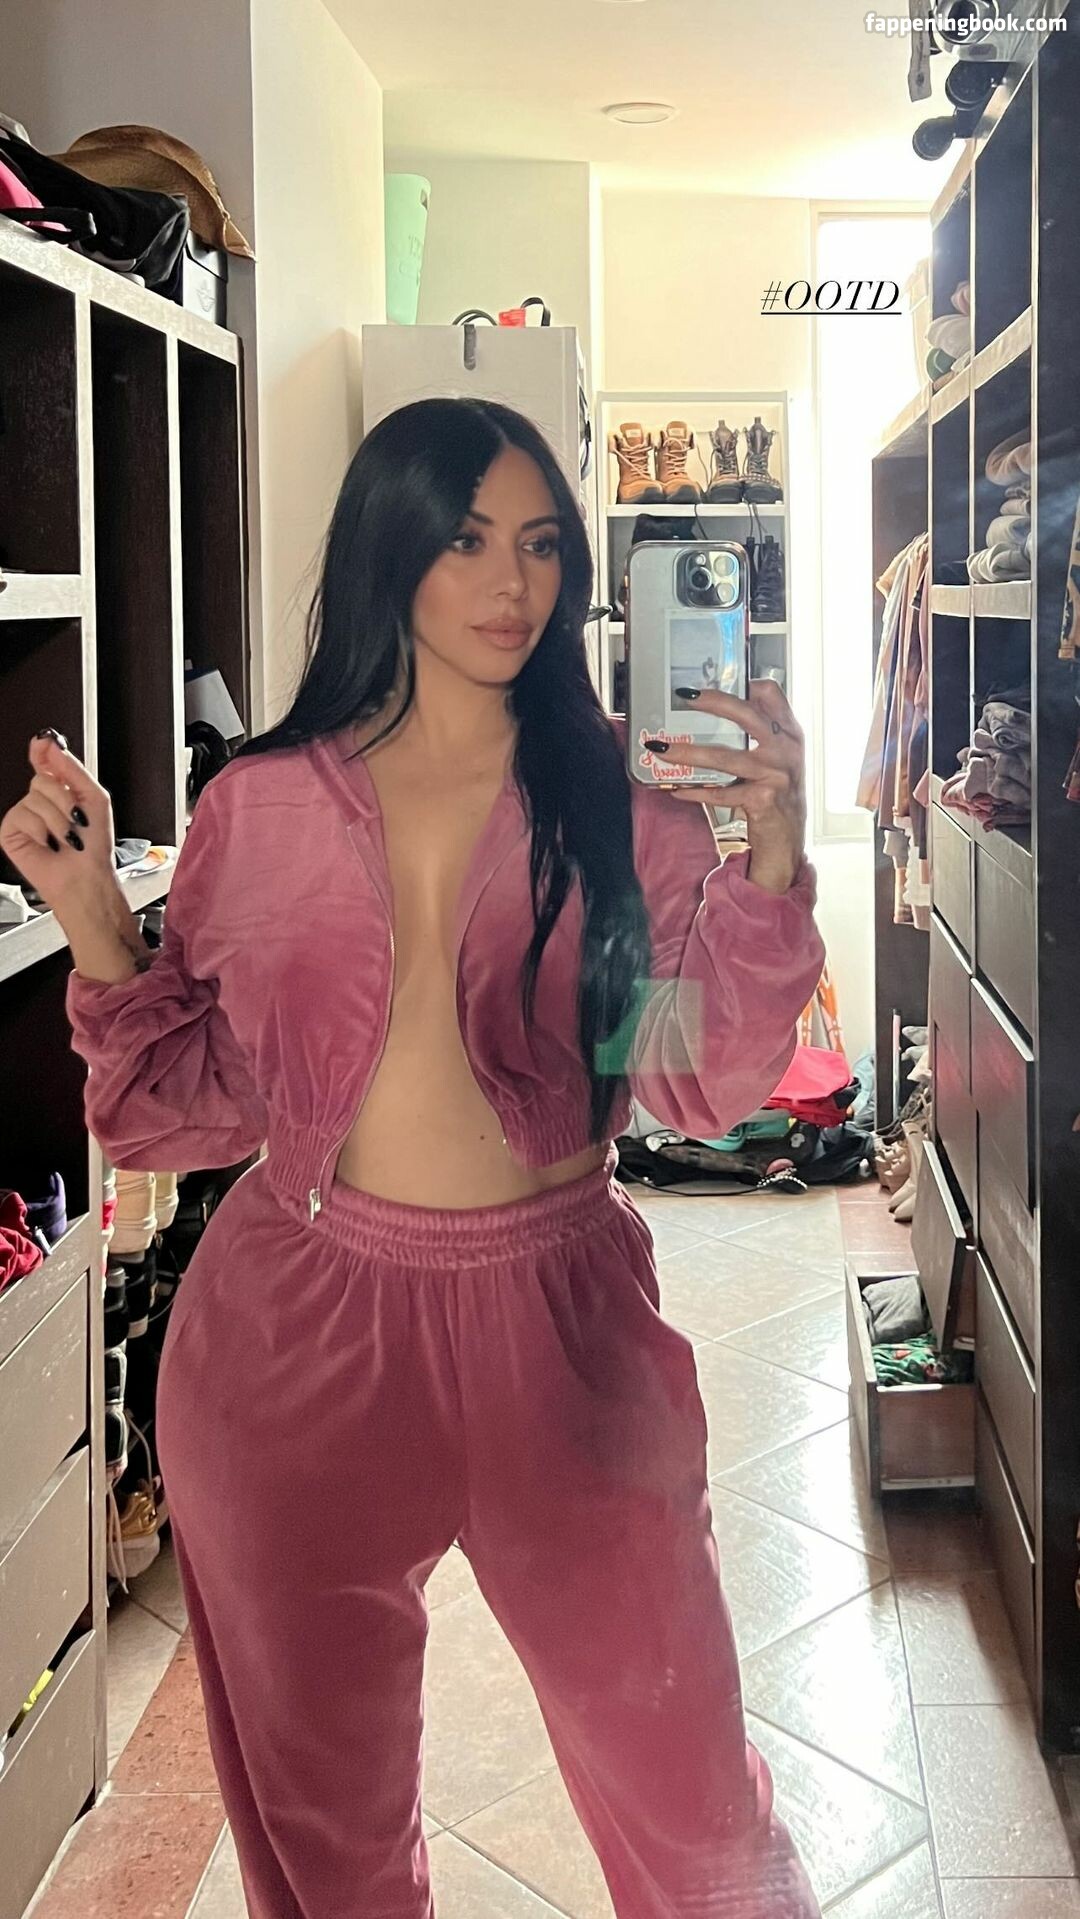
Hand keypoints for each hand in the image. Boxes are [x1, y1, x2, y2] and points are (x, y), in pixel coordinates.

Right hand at [0, 732, 117, 914]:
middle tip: (75, 820)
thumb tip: (51, 745)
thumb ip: (72, 768)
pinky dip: (39, 829)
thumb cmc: (94, 845)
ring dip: (56, 819)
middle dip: (63, 799)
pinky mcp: (11, 830)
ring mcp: (24, 815)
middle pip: (41, 779)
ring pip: (33, 798)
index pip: (46, 761)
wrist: (85, 876)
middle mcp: (41, 801)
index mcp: (62, 791)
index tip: (42, 741)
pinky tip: (46, 842)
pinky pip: (20, 815)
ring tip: (64, 837)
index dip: (42, 750)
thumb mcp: (95, 798)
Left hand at [647, 680, 806, 893]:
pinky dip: (695, 791)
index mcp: (789, 734)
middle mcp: (785, 750)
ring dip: (688, 753)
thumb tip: (724, 705)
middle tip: (685, 696)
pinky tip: (677, 789)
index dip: (746, 683)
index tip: (720, 681)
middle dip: (714, 702)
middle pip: (747, 715)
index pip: (773, 694)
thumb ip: (762, 732)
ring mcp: (775, 774)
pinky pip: (719, 793)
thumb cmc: (778, 794)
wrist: (788, 839)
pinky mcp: (761, 800)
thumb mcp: (779, 758)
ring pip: (725, 757)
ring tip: (662, 749)